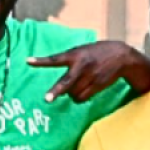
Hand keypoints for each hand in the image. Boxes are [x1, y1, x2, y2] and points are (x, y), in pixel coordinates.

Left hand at [29, 41, 149, 101]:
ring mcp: (90, 77)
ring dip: (70, 93)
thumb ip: (71, 60)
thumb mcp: (83, 50)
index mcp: (75, 54)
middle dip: (57, 91)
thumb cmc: (97, 52)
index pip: (55, 58)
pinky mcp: (97, 86)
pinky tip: (83, 91)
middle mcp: (82, 66)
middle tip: (47, 99)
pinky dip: (79, 97)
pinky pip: (82, 98)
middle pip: (66, 82)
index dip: (41, 61)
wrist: (122, 56)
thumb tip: (63, 83)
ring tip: (76, 86)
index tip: (27, 61)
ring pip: (73, 93)